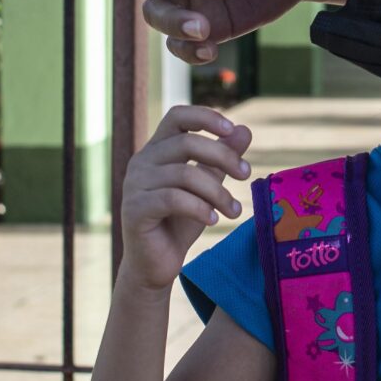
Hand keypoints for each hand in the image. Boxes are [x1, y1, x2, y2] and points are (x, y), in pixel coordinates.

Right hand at [121, 105, 253, 291]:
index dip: (205, 117)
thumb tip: (244, 130)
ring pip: (184, 173)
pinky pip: (173, 199)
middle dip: (223, 157)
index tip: (231, 130)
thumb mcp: (207, 187)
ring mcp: (134, 185)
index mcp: (156, 150)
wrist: (157, 264)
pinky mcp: (134, 209)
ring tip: (234, 211)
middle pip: (187, 142)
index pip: (177, 116)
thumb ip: (221, 159)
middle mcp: (141, 162)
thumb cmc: (180, 222)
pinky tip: (213, 220)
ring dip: (217, 192)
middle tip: (246, 176)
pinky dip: (199, 208)